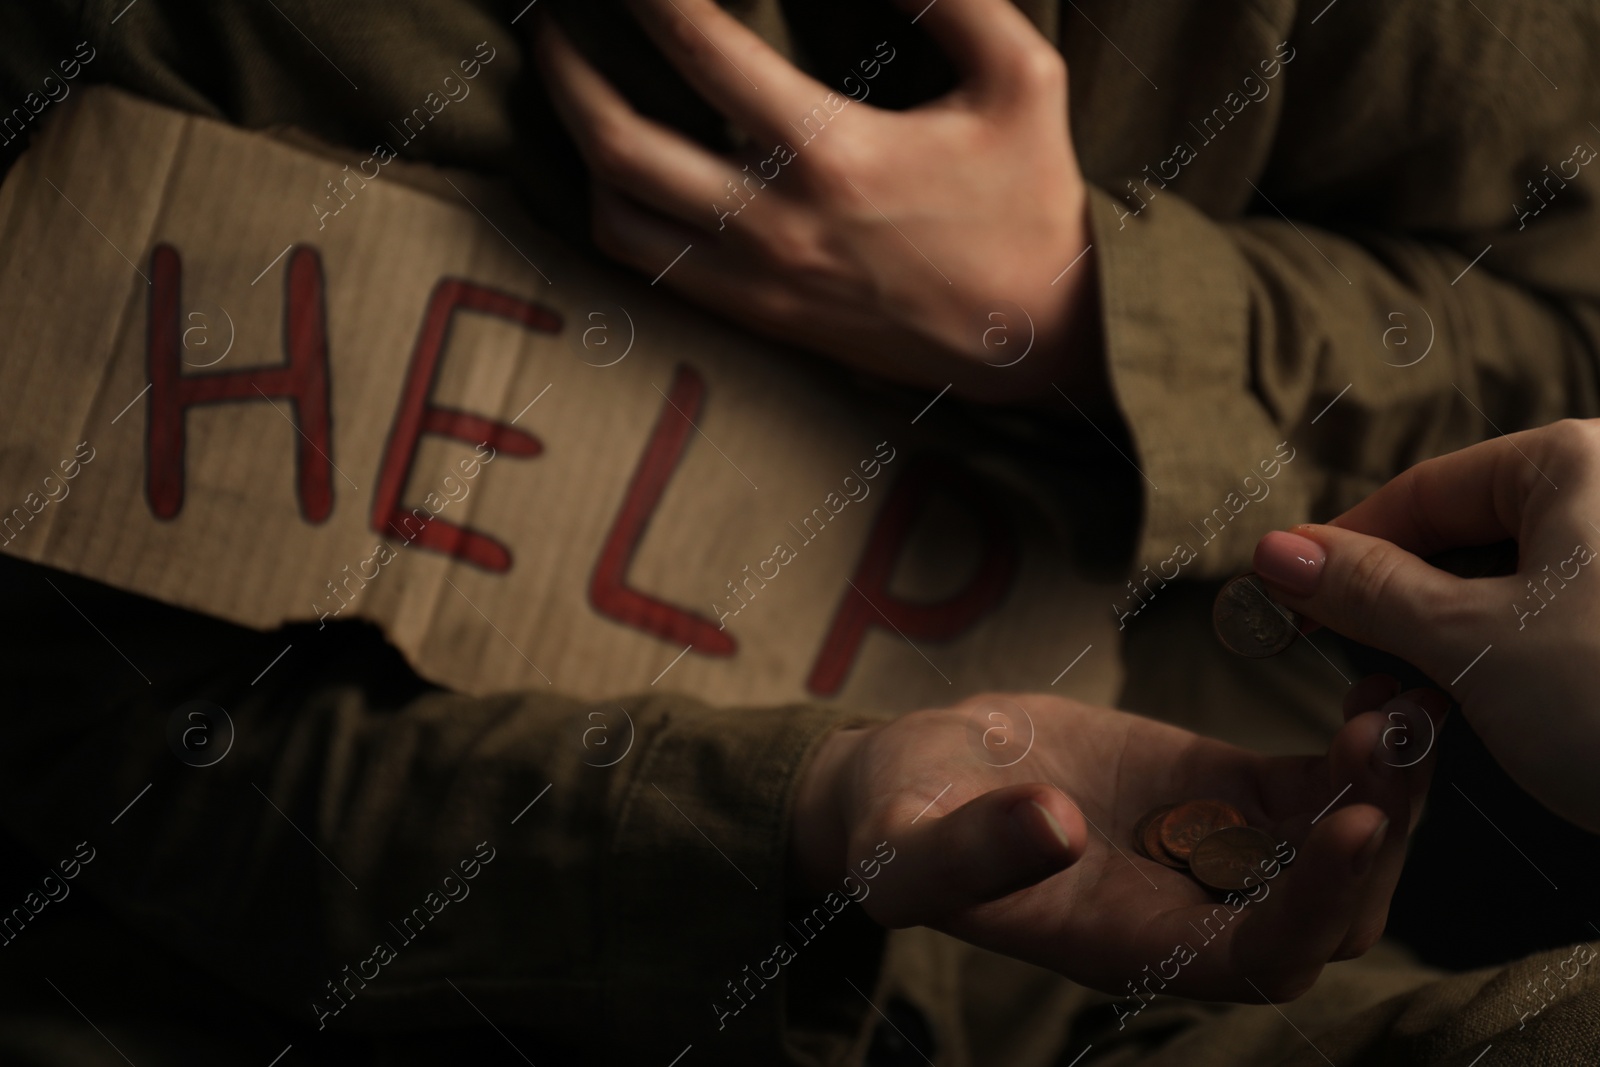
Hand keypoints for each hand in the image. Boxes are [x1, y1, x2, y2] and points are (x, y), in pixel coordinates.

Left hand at [533, 0, 1100, 404]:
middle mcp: (775, 225)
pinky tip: (619, 166)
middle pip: (619, 140)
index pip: (700, 48)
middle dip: (566, 64)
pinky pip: (650, 265)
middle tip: (553, 12)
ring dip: (578, 142)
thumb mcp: (1022, 78)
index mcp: (834, 155)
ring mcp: (756, 281)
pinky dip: (615, 208)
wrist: (1037, 343)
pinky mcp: (757, 317)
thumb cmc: (1033, 205)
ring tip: (573, 87)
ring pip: (616, 214)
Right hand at [791, 691, 1435, 1001]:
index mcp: (1128, 944)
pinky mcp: (1214, 790)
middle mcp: (1189, 912)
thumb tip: (1051, 827)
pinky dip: (1351, 752)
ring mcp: (1209, 850)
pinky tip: (1371, 691)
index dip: (1314, 901)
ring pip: (1337, 849)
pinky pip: (1309, 788)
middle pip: (1331, 914)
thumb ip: (970, 852)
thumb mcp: (906, 844)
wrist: (913, 783)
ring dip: (1383, 787)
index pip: (1259, 957)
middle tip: (1391, 738)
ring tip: (1401, 702)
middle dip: (1377, 836)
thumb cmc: (898, 826)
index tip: (1353, 819)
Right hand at [1251, 418, 1599, 831]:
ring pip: (1508, 586)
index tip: (1288, 601)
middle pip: (1465, 537)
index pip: (1423, 492)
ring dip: (1443, 648)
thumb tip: (1275, 551)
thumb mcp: (1472, 642)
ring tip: (1410, 709)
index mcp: (1576, 461)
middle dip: (1397, 610)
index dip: (1342, 549)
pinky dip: (1504, 665)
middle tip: (1351, 673)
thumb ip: (1367, 591)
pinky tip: (1477, 714)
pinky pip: (1554, 623)